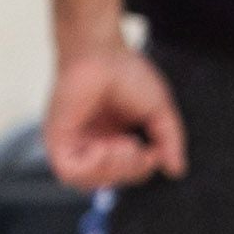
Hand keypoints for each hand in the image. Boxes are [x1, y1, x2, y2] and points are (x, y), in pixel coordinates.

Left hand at [41, 40, 189, 190]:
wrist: (101, 50)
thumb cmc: (127, 73)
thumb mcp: (158, 111)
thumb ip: (168, 141)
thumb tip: (176, 170)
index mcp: (114, 140)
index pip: (127, 173)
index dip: (142, 170)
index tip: (155, 152)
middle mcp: (92, 144)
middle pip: (110, 182)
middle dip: (131, 171)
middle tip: (142, 149)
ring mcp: (74, 143)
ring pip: (88, 183)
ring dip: (114, 170)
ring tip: (126, 146)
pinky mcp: (57, 139)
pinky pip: (69, 172)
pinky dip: (92, 167)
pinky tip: (105, 148)